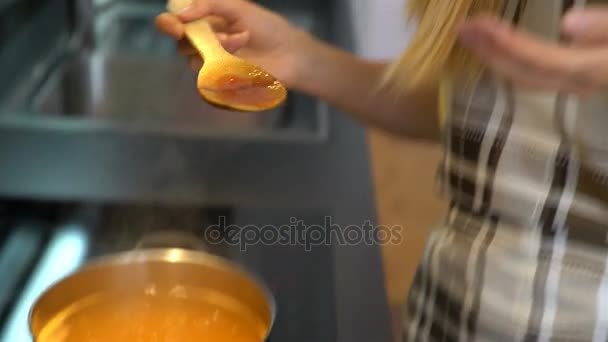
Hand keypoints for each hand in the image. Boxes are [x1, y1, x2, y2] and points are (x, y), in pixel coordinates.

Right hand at [155, 0, 314, 87]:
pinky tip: (244, 56)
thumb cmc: (268, 28)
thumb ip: (209, 5)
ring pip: (194, 59)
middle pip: (181, 44)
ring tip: (242, 39)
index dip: (168, 23)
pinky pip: (210, 75)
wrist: (291, 54)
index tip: (176, 26)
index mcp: (206, 22)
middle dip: (191, 37)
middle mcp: (206, 43)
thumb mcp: (239, 8)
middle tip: (202, 33)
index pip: (176, 21)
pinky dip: (226, 62)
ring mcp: (214, 64)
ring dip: (216, 46)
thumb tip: (181, 14)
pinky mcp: (223, 82)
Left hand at [458, 5, 607, 94]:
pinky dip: (522, 64)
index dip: (506, 46)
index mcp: (602, 67)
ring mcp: (592, 80)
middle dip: (493, 54)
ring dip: (502, 59)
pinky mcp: (593, 75)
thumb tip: (568, 25)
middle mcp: (592, 80)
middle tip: (463, 30)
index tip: (476, 26)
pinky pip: (549, 75)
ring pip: (537, 79)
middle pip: (531, 75)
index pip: (544, 61)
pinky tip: (508, 52)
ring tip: (477, 38)